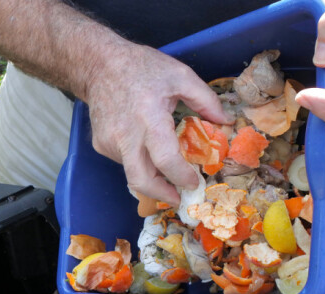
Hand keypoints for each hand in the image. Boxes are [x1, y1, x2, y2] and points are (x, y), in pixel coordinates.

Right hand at [84, 42, 232, 204]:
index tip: (194, 182)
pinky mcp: (100, 144)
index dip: (181, 176)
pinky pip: (123, 160)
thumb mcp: (180, 75)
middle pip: (141, 180)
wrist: (98, 65)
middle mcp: (126, 135)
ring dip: (151, 175)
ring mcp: (110, 142)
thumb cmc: (141, 67)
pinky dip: (137, 159)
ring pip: (132, 172)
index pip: (165, 160)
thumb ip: (206, 100)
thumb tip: (226, 122)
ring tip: (164, 167)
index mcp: (149, 118)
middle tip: (177, 197)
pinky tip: (143, 143)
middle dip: (161, 194)